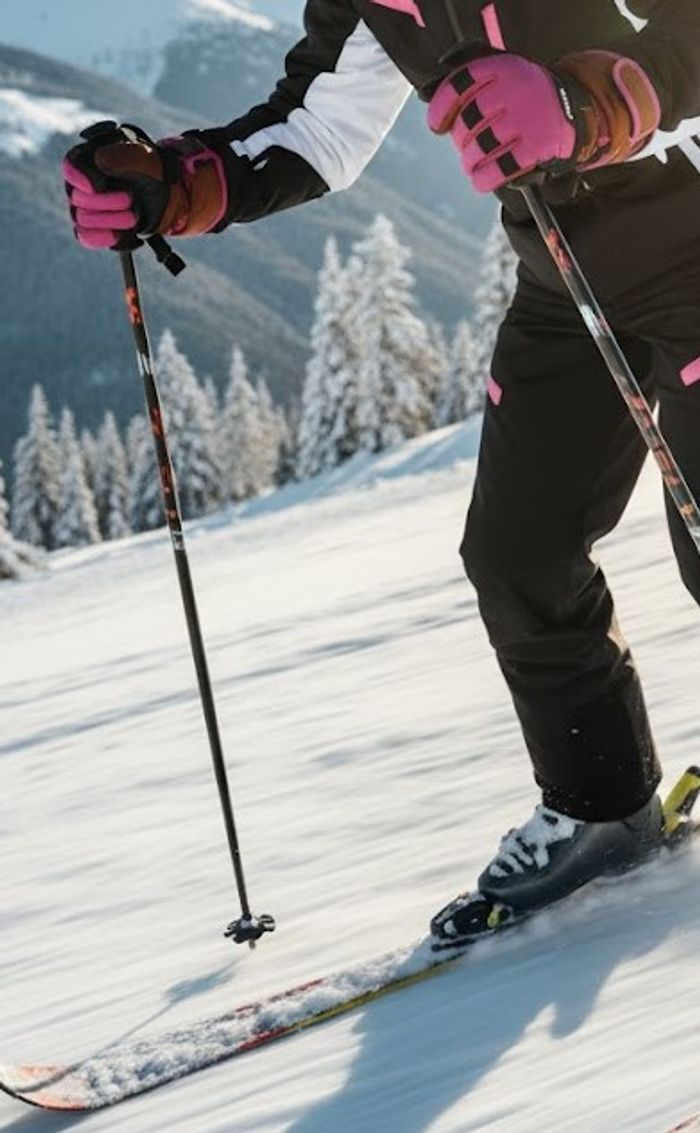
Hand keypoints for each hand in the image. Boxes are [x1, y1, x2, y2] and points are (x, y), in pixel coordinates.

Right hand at [63, 125, 228, 249]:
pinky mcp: (95, 229)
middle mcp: (80, 185)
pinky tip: (122, 234)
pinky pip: (87, 238)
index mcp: (87, 160)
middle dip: (107, 202)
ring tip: (135, 216)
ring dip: (112, 219)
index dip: (81, 178)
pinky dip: (105, 238)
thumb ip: (123, 156)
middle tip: (131, 199)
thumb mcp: (143, 157)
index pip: (71, 168)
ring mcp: (85, 209)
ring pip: (83, 220)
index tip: (99, 185)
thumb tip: (100, 160)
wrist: (165, 194)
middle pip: (78, 198)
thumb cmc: (150, 169)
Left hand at [427, 51, 659, 193]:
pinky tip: (482, 180)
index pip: (458, 86)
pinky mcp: (538, 146)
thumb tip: (426, 92)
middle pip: (467, 122)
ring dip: (470, 162)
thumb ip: (468, 74)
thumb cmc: (528, 97)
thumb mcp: (504, 74)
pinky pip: (499, 169)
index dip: (440, 110)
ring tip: (473, 164)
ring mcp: (528, 118)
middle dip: (462, 141)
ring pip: (479, 148)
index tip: (438, 126)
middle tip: (468, 146)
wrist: (578, 110)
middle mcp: (515, 90)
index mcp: (503, 68)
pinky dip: (484, 179)